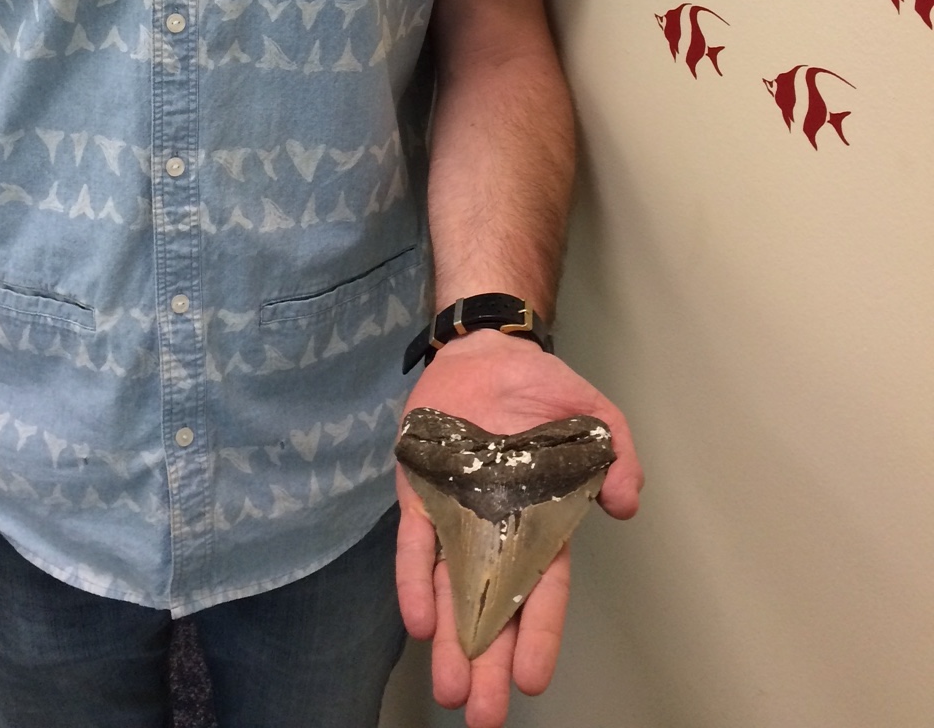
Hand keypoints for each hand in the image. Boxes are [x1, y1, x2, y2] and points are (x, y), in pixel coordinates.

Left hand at [395, 330, 642, 727]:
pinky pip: (416, 545)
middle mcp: (497, 530)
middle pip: (493, 608)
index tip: (533, 681)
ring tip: (451, 691)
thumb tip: (626, 504)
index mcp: (542, 519)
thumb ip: (615, 457)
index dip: (538, 635)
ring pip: (452, 590)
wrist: (487, 350)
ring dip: (450, 642)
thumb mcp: (596, 416)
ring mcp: (455, 515)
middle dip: (490, 664)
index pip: (542, 589)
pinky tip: (419, 621)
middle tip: (484, 716)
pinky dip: (416, 581)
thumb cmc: (543, 389)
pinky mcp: (420, 495)